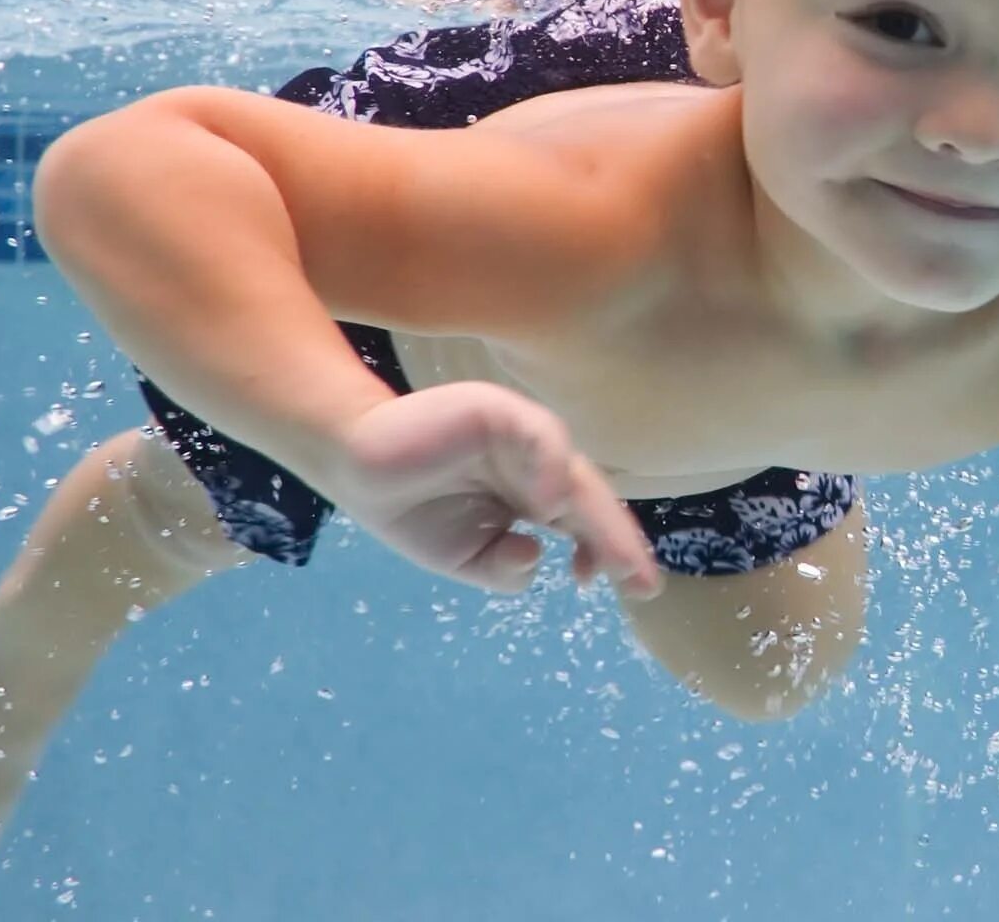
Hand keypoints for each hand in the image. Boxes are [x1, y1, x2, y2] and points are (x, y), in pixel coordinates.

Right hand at [324, 381, 662, 597]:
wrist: (353, 463)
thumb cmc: (410, 507)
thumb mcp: (464, 556)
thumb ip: (502, 567)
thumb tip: (534, 559)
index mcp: (533, 493)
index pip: (586, 522)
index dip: (610, 551)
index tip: (633, 589)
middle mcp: (535, 463)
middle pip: (590, 499)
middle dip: (619, 541)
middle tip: (645, 582)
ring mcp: (519, 434)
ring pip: (572, 472)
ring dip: (596, 516)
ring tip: (613, 561)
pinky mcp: (498, 409)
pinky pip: (538, 436)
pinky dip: (548, 467)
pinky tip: (549, 507)